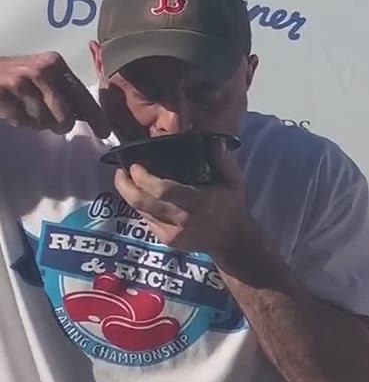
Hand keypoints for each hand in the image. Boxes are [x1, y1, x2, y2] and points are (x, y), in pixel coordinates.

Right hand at [0, 52, 110, 135]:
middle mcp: (41, 70)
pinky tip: (13, 108)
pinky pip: (22, 121)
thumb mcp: (44, 75)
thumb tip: (91, 117)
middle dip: (58, 124)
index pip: (82, 95)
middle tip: (48, 118)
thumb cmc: (17, 76)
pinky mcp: (3, 93)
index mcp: (56, 63)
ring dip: (36, 122)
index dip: (96, 117)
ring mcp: (21, 82)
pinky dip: (19, 120)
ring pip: (44, 122)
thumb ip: (65, 91)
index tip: (105, 133)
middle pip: (65, 118)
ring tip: (26, 108)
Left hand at [113, 138, 257, 258]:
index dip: (143, 178)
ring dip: (129, 194)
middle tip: (121, 171)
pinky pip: (146, 220)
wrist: (232, 240)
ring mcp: (172, 232)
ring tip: (127, 180)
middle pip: (141, 202)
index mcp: (197, 202)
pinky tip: (143, 197)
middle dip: (124, 185)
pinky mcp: (167, 240)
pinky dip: (141, 207)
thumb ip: (223, 161)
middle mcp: (181, 218)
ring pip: (140, 211)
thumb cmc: (231, 206)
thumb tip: (212, 141)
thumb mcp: (234, 181)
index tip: (134, 165)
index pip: (162, 190)